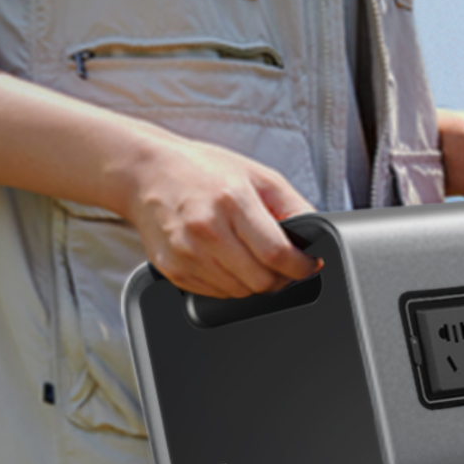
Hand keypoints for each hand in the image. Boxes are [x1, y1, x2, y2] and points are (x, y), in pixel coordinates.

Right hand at [119, 135, 320, 297]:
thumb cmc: (203, 170)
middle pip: (259, 280)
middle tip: (284, 266)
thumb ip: (293, 205)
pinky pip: (215, 293)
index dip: (300, 267)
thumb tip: (315, 234)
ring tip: (254, 260)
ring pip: (239, 292)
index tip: (308, 266)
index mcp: (232, 202)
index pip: (276, 253)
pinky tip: (229, 262)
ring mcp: (186, 253)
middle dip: (281, 278)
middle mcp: (206, 230)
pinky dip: (230, 285)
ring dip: (255, 283)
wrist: (147, 174)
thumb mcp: (258, 176)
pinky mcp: (171, 269)